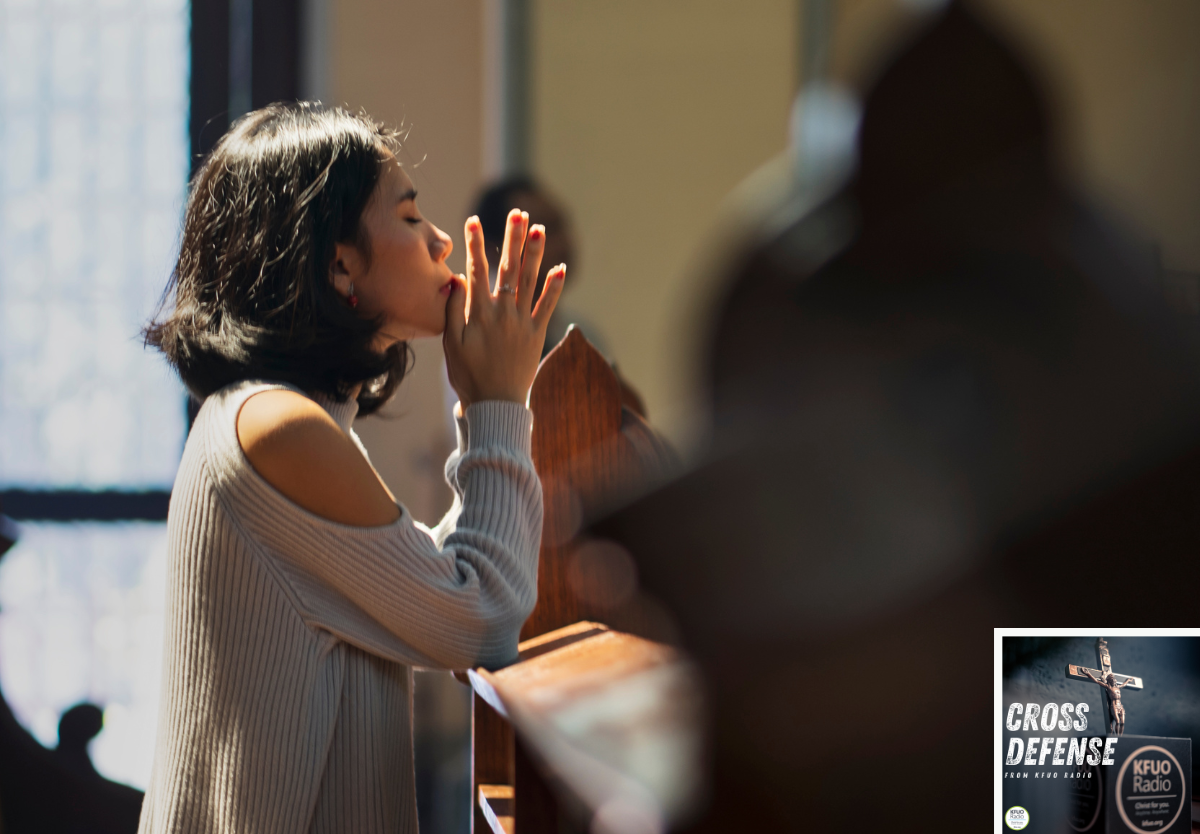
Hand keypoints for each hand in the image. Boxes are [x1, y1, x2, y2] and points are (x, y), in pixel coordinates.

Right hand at [444, 208, 565, 409]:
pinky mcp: (536, 334)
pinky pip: (548, 306)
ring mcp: (522, 322)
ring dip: (535, 253)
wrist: (496, 405)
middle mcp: (502, 312)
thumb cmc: (468, 376)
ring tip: (539, 228)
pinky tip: (561, 267)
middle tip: (517, 213)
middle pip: (508, 268)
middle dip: (513, 238)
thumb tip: (456, 279)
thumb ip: (453, 311)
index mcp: (478, 313)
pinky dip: (555, 286)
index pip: (476, 270)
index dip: (475, 244)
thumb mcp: (451, 345)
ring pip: (530, 281)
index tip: (473, 221)